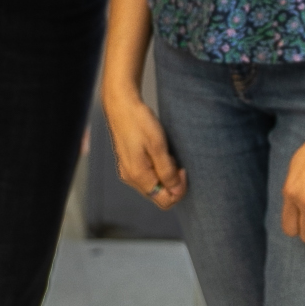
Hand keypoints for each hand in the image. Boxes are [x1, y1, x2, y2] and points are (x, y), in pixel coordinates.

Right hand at [104, 89, 185, 207]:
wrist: (121, 104)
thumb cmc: (139, 121)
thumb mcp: (158, 145)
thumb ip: (167, 171)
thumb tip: (176, 191)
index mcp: (138, 175)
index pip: (164, 201)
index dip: (179, 190)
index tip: (183, 170)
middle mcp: (130, 178)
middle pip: (159, 196)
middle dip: (172, 183)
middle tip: (176, 161)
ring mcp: (128, 172)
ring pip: (153, 186)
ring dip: (165, 175)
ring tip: (166, 154)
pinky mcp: (129, 164)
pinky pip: (147, 176)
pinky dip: (158, 170)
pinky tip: (158, 153)